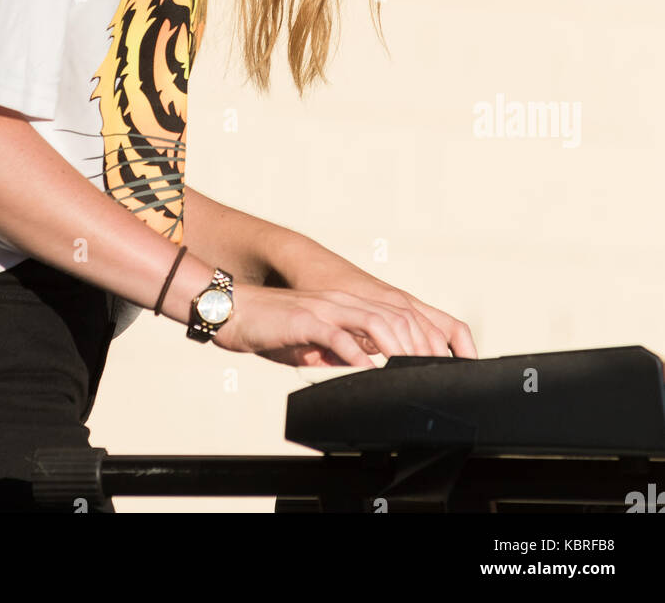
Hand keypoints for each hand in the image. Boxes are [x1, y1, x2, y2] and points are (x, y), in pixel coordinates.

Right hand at [268, 240, 477, 359]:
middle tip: (435, 375)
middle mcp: (344, 302)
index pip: (401, 317)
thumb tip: (363, 370)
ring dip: (398, 349)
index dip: (427, 338)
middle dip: (422, 347)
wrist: (234, 311)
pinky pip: (338, 336)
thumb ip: (340, 351)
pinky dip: (356, 356)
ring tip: (411, 373)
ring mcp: (327, 308)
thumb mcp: (314, 342)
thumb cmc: (271, 328)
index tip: (444, 365)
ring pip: (377, 322)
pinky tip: (368, 372)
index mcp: (350, 305)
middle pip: (398, 317)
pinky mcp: (306, 320)